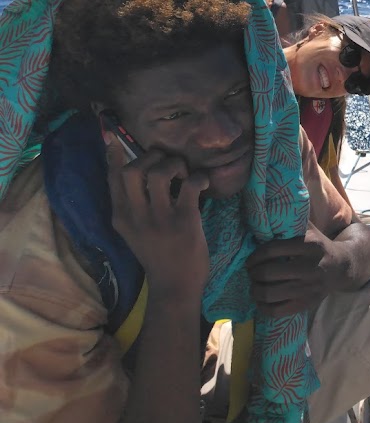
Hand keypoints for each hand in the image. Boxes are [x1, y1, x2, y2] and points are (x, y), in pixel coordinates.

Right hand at [106, 137, 209, 297]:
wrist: (174, 285)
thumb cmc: (158, 254)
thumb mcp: (134, 231)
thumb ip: (132, 205)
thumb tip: (139, 171)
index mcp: (120, 216)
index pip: (112, 178)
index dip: (114, 155)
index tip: (114, 137)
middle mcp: (136, 215)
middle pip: (133, 170)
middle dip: (152, 157)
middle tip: (166, 163)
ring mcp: (160, 218)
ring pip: (160, 173)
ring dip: (175, 164)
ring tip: (184, 173)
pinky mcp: (184, 221)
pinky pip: (191, 185)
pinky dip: (199, 177)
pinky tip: (203, 184)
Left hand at [246, 225, 339, 316]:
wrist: (342, 267)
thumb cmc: (319, 246)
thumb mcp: (310, 229)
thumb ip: (292, 220)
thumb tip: (267, 208)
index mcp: (309, 245)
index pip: (271, 250)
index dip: (254, 255)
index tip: (250, 259)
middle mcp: (310, 267)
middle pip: (267, 273)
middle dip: (252, 273)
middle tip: (251, 272)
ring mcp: (308, 288)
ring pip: (269, 293)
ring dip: (255, 290)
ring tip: (254, 286)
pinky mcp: (307, 304)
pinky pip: (276, 311)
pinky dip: (263, 307)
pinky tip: (261, 300)